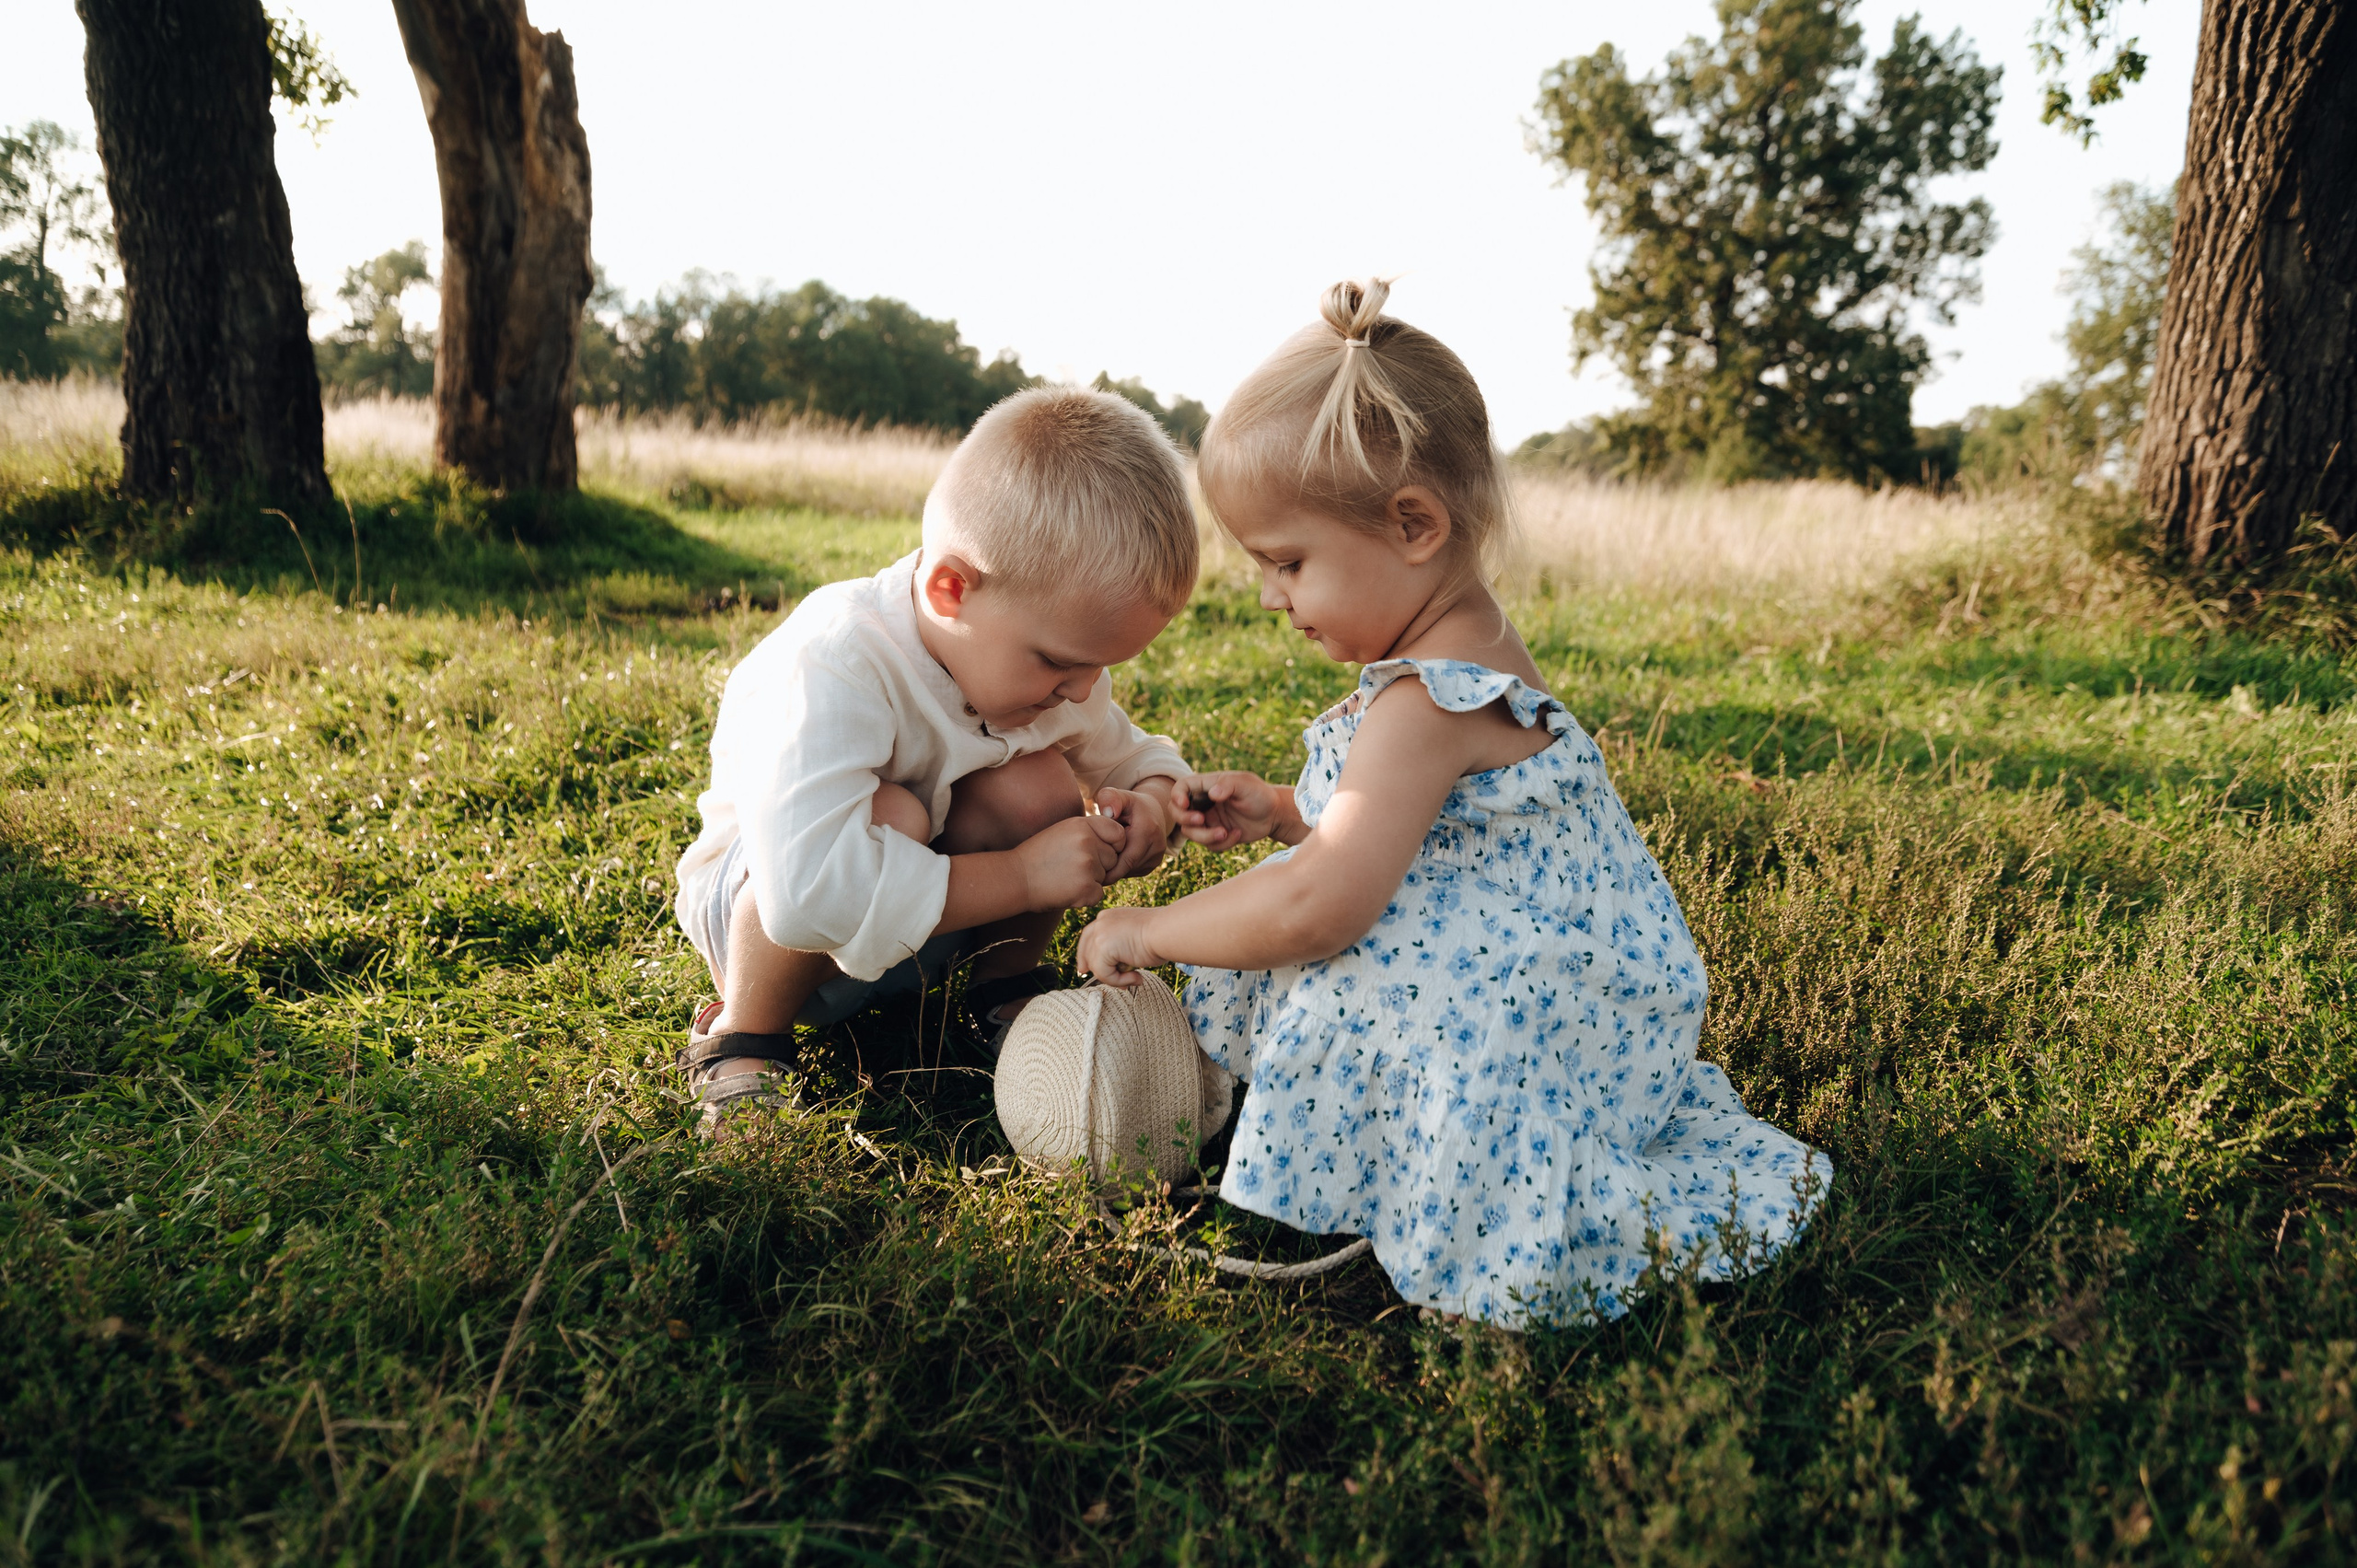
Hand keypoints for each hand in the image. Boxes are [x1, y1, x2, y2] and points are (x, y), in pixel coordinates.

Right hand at [1015, 814, 1121, 910]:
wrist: (1016, 878)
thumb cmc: (1039, 855)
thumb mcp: (1063, 831)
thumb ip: (1089, 831)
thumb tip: (1117, 839)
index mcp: (1082, 825)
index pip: (1118, 833)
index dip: (1113, 845)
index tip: (1099, 852)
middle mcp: (1088, 842)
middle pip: (1113, 858)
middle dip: (1100, 865)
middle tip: (1072, 868)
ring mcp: (1088, 865)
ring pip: (1105, 877)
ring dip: (1091, 881)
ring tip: (1066, 878)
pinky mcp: (1086, 888)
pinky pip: (1099, 894)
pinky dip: (1085, 897)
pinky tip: (1066, 890)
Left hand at [1075, 906, 1163, 986]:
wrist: (1168, 930)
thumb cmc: (1160, 935)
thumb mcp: (1134, 938)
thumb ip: (1120, 948)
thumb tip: (1114, 968)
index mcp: (1109, 917)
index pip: (1089, 936)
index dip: (1086, 955)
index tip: (1085, 970)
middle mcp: (1101, 921)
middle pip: (1086, 950)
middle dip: (1094, 969)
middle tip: (1112, 982)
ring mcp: (1100, 933)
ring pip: (1097, 966)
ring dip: (1115, 978)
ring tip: (1135, 978)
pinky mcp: (1102, 947)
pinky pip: (1103, 974)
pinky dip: (1119, 981)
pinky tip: (1136, 977)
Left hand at [1094, 786, 1172, 881]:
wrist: (1152, 810)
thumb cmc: (1128, 804)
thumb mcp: (1119, 795)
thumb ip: (1110, 797)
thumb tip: (1108, 812)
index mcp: (1147, 832)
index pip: (1123, 860)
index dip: (1104, 863)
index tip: (1087, 860)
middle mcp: (1156, 847)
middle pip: (1125, 868)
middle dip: (1107, 867)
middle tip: (1088, 863)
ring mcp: (1156, 858)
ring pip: (1128, 871)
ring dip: (1113, 868)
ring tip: (1101, 854)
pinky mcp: (1153, 865)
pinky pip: (1132, 871)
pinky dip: (1120, 867)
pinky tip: (1113, 855)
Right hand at [1168, 771, 1282, 850]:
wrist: (1274, 815)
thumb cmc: (1260, 794)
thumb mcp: (1246, 785)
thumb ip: (1228, 785)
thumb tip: (1212, 794)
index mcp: (1207, 786)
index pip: (1182, 787)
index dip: (1177, 796)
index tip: (1184, 804)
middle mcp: (1204, 803)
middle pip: (1177, 813)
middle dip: (1185, 819)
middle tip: (1201, 820)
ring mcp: (1209, 821)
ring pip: (1191, 833)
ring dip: (1206, 836)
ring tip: (1225, 832)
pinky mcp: (1217, 836)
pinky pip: (1209, 845)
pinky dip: (1222, 843)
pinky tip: (1237, 834)